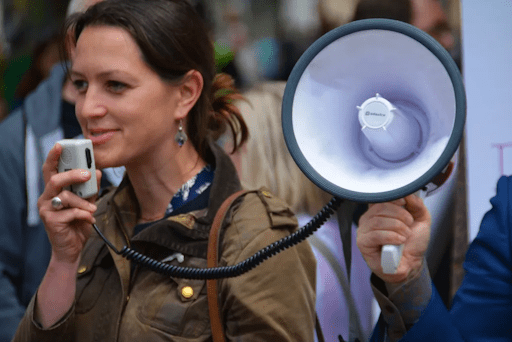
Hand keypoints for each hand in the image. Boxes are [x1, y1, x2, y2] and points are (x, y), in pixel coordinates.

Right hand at [38, 143, 101, 263]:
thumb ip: (91, 189)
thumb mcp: (87, 203)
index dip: (54, 156)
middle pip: (55, 179)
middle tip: (88, 174)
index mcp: (53, 191)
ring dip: (83, 202)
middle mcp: (46, 198)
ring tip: (93, 209)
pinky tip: (89, 219)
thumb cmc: (78, 223)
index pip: (50, 170)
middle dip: (73, 175)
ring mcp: (46, 210)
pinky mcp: (51, 221)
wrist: (72, 249)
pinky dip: (84, 215)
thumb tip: (97, 172)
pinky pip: (70, 213)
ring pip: (65, 197)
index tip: (61, 145)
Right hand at [356, 194, 430, 283]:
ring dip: (397, 227)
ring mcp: (364, 231)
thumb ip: (417, 205)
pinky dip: (391, 237)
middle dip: (400, 215)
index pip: (380, 197)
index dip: (392, 198)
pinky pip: (375, 235)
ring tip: (405, 236)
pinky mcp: (363, 243)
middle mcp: (369, 219)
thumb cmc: (412, 243)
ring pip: (378, 221)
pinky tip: (399, 241)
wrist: (411, 264)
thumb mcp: (421, 220)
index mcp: (379, 210)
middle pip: (380, 207)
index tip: (404, 203)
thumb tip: (408, 194)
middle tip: (409, 225)